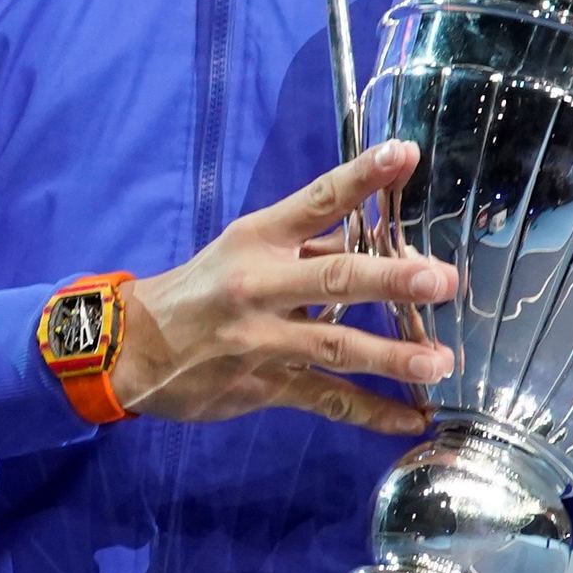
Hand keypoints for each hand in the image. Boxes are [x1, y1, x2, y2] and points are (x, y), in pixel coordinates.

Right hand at [112, 141, 457, 434]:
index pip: (317, 200)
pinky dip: (371, 413)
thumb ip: (312, 243)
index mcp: (259, 239)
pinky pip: (326, 399)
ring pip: (337, 346)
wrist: (133, 347)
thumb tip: (383, 231)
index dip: (361, 177)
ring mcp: (263, 339)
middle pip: (335, 278)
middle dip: (391, 279)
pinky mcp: (264, 386)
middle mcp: (262, 285)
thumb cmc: (203, 289)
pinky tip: (411, 418)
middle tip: (440, 280)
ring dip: (393, 356)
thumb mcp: (246, 250)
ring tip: (439, 363)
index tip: (405, 155)